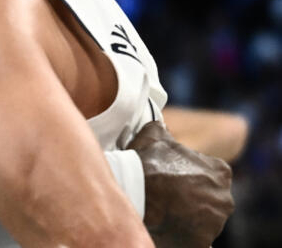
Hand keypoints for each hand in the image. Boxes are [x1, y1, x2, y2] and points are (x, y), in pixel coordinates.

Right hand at [128, 121, 234, 247]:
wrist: (137, 194)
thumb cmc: (148, 164)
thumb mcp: (153, 136)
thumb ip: (161, 129)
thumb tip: (159, 125)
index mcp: (219, 171)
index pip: (209, 174)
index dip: (188, 175)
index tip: (172, 178)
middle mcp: (224, 197)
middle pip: (208, 198)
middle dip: (191, 198)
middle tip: (167, 197)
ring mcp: (215, 222)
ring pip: (202, 219)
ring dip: (187, 216)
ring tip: (164, 213)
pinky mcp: (204, 241)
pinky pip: (194, 238)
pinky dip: (183, 234)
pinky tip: (167, 226)